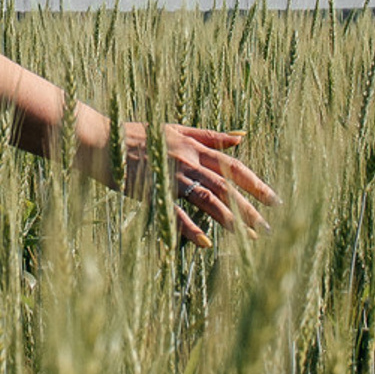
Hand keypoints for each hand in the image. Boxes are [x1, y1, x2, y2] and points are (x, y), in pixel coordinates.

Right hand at [120, 122, 275, 243]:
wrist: (101, 141)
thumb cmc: (135, 135)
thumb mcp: (174, 129)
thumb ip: (208, 136)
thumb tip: (243, 137)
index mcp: (193, 146)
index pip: (232, 166)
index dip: (255, 183)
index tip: (273, 200)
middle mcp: (186, 160)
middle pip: (225, 185)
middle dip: (250, 207)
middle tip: (268, 227)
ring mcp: (170, 176)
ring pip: (208, 198)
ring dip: (230, 219)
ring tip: (248, 237)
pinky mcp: (152, 191)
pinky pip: (175, 212)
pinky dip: (191, 229)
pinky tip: (206, 243)